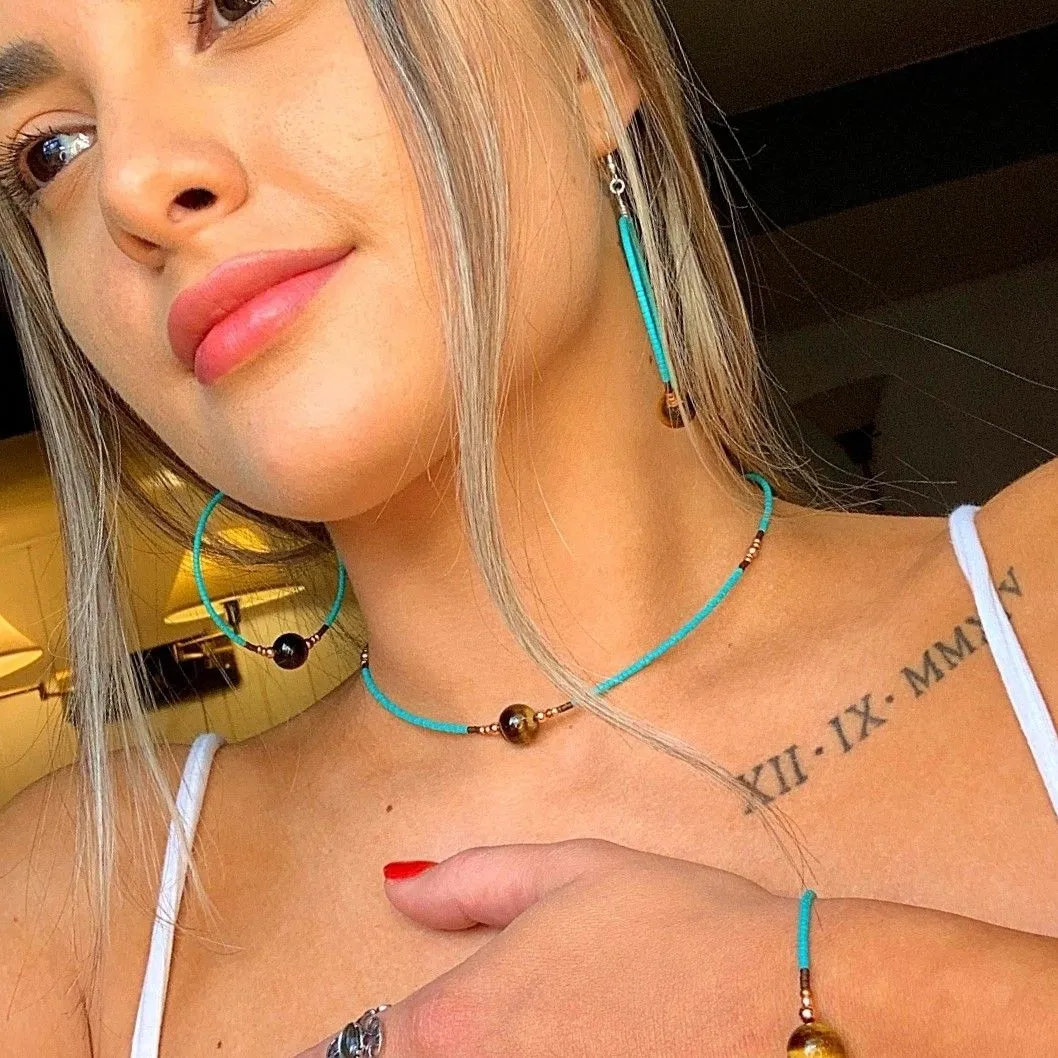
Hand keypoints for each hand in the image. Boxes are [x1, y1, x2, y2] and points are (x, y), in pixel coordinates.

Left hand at [296, 839, 801, 1056]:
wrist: (791, 1001)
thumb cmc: (680, 926)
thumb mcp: (571, 872)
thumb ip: (471, 881)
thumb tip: (397, 883)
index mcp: (464, 1019)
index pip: (358, 1053)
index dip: (337, 1053)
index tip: (322, 1051)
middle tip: (423, 1038)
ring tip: (521, 1035)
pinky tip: (564, 1053)